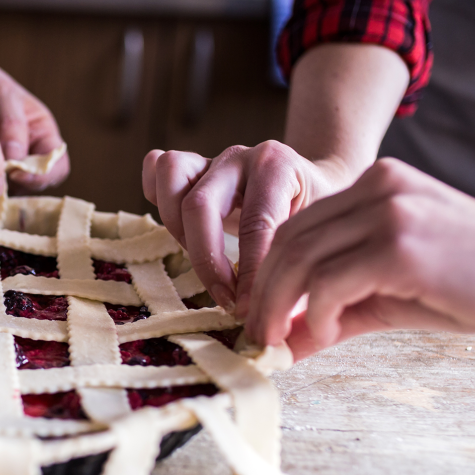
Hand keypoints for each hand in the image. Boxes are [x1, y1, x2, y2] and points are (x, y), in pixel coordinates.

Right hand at [141, 141, 355, 314]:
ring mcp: (210, 158)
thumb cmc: (315, 213)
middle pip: (199, 204)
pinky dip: (157, 198)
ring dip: (177, 230)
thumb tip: (281, 318)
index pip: (255, 223)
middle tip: (224, 298)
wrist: (313, 183)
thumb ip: (300, 264)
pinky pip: (156, 169)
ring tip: (204, 261)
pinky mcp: (190, 166)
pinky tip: (180, 229)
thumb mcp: (318, 233)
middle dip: (206, 261)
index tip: (246, 308)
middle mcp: (239, 156)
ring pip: (170, 178)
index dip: (247, 273)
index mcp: (277, 166)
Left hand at [247, 158, 474, 358]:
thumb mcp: (391, 294)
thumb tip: (281, 343)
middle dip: (263, 293)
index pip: (294, 227)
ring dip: (279, 306)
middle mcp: (378, 187)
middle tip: (256, 336)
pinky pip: (332, 280)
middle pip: (288, 240)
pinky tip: (327, 332)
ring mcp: (391, 211)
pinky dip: (317, 312)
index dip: (267, 275)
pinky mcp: (402, 246)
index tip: (258, 316)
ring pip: (301, 258)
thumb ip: (334, 311)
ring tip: (277, 341)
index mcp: (375, 184)